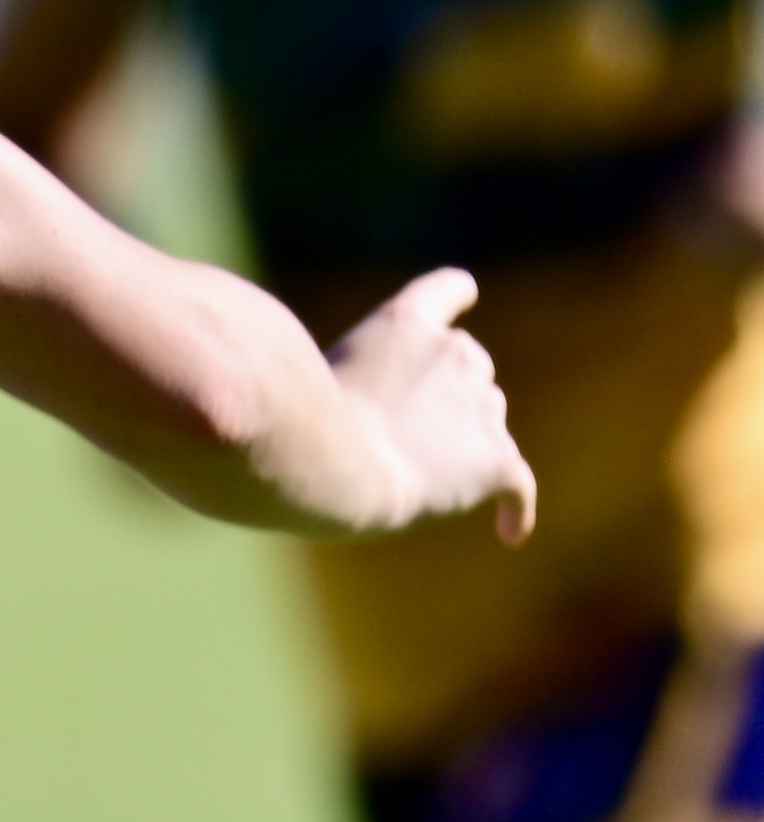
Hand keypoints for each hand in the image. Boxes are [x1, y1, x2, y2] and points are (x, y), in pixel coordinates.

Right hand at [325, 269, 535, 542]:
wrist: (336, 464)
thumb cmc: (301, 427)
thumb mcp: (305, 378)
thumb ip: (339, 380)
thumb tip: (341, 415)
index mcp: (406, 321)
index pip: (449, 288)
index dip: (454, 296)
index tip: (465, 296)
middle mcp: (456, 352)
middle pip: (469, 369)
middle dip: (444, 397)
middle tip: (394, 436)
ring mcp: (484, 406)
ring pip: (487, 424)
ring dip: (462, 445)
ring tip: (416, 480)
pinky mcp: (498, 460)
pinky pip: (519, 487)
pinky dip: (514, 509)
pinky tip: (509, 533)